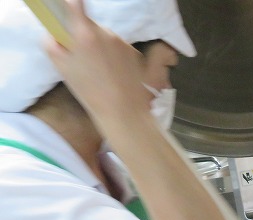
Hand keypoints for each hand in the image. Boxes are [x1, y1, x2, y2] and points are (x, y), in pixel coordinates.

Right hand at [43, 0, 150, 127]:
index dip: (71, 4)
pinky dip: (114, 56)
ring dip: (100, 47)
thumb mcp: (61, 67)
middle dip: (84, 36)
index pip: (76, 5)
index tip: (69, 6)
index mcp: (86, 34)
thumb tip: (53, 32)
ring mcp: (123, 43)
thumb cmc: (89, 91)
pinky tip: (113, 74)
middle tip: (83, 58)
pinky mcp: (135, 53)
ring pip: (105, 38)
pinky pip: (119, 48)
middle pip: (90, 26)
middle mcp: (107, 33)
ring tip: (100, 71)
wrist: (124, 111)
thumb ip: (51, 43)